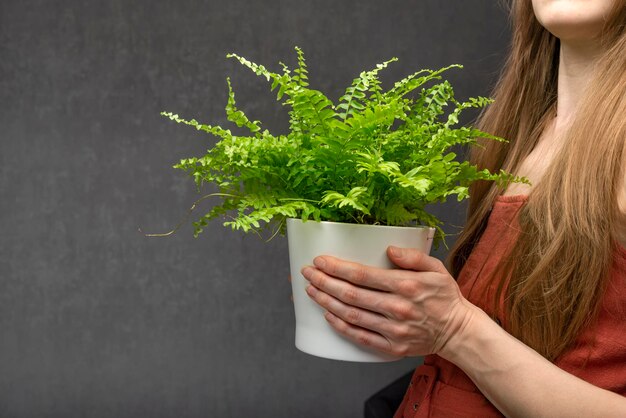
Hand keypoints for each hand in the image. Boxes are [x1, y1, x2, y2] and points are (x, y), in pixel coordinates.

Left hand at [300, 246, 476, 357]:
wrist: (458, 331)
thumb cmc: (444, 296)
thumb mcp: (436, 268)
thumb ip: (412, 256)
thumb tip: (388, 249)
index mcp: (406, 285)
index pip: (362, 275)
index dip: (336, 267)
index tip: (319, 260)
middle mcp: (397, 308)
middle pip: (350, 294)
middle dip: (324, 282)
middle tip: (307, 273)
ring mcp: (394, 331)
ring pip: (351, 316)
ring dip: (326, 302)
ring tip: (311, 291)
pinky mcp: (393, 348)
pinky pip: (360, 338)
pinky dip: (341, 327)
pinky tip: (328, 315)